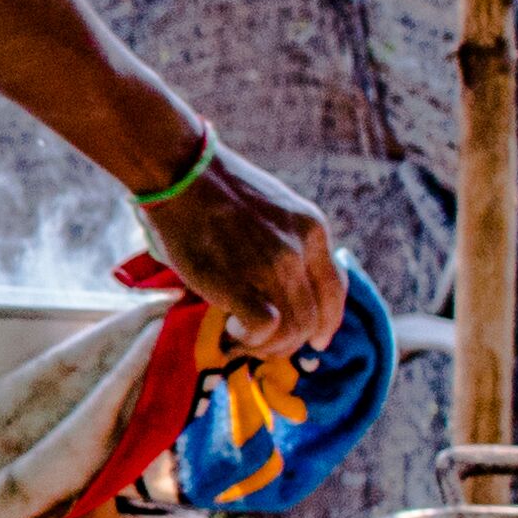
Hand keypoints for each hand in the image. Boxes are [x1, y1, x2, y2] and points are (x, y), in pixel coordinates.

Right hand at [136, 143, 344, 361]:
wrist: (182, 173)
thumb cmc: (219, 189)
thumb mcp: (276, 207)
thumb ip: (292, 241)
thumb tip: (293, 285)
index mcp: (313, 229)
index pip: (336, 292)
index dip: (328, 324)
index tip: (316, 340)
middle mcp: (300, 249)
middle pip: (313, 318)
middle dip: (291, 342)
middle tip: (263, 343)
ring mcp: (271, 266)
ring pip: (293, 329)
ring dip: (268, 345)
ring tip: (244, 337)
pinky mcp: (240, 281)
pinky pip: (265, 327)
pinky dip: (251, 338)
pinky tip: (233, 329)